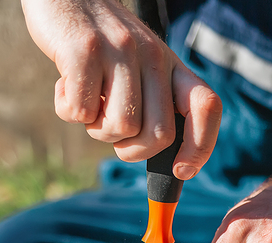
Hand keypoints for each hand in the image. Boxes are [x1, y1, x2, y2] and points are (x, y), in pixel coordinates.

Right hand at [21, 0, 221, 177]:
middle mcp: (152, 56)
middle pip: (159, 134)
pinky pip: (80, 112)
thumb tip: (167, 164)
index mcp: (170, 64)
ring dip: (96, 128)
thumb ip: (152, 103)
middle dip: (131, 150)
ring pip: (120, 128)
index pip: (206, 106)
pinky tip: (65, 85)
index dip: (200, 147)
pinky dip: (67, 110)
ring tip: (86, 98)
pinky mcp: (84, 51)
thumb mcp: (138, 67)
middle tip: (111, 132)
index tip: (180, 170)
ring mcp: (119, 51)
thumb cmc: (99, 44)